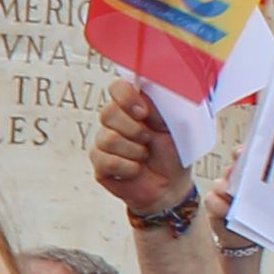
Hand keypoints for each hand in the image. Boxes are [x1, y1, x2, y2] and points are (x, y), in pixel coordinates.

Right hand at [93, 78, 192, 223]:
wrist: (171, 185)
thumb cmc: (174, 153)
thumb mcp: (174, 125)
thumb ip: (158, 106)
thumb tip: (144, 91)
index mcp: (133, 106)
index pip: (117, 87)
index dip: (126, 97)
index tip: (143, 112)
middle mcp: (115, 121)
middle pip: (108, 113)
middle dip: (134, 130)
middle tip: (149, 140)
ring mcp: (104, 142)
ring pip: (108, 138)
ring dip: (134, 151)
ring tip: (144, 156)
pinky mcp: (99, 163)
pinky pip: (106, 160)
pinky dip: (128, 167)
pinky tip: (136, 170)